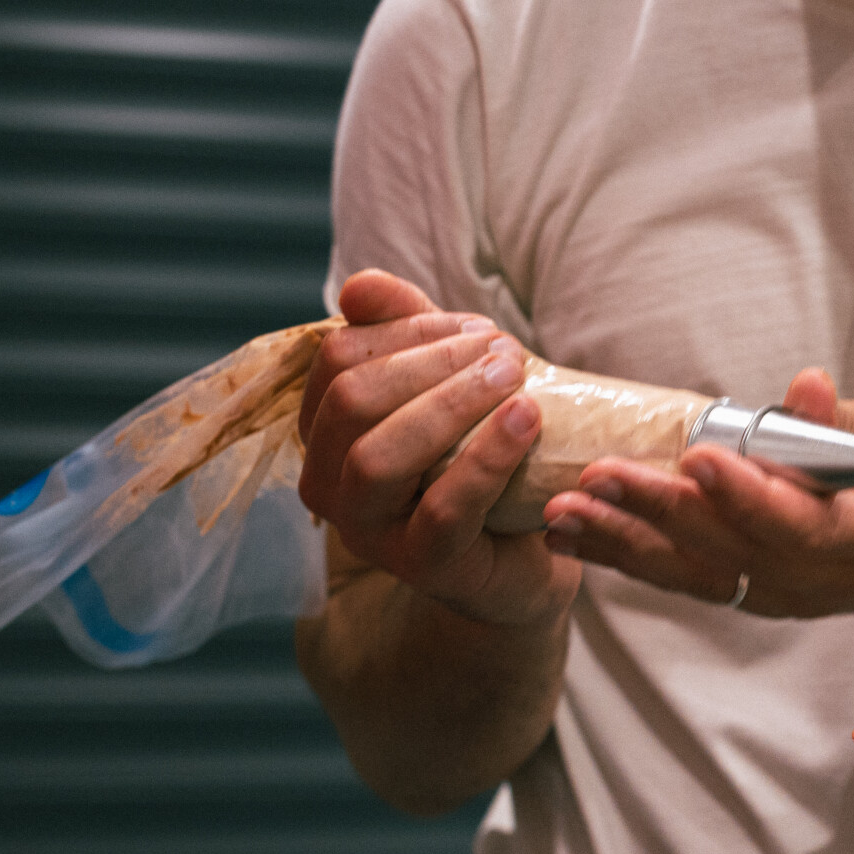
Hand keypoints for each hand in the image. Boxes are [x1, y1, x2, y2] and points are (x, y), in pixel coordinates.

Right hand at [298, 269, 576, 627]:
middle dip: (429, 363)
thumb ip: (410, 331)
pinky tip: (528, 419)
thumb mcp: (449, 384)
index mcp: (324, 430)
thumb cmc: (481, 457)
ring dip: (451, 406)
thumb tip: (361, 286)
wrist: (529, 549)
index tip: (479, 328)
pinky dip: (487, 458)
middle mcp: (328, 483)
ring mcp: (369, 531)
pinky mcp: (424, 566)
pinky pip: (444, 510)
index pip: (338, 359)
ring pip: (381, 458)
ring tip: (514, 379)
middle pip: (351, 402)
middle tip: (504, 351)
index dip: (407, 331)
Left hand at [538, 368, 853, 618]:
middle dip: (663, 513)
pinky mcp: (759, 597)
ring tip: (561, 512)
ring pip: (701, 575)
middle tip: (599, 475)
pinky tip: (575, 533)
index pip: (808, 525)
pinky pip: (690, 580)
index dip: (750, 497)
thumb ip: (848, 420)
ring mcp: (792, 596)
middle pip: (737, 552)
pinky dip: (630, 558)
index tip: (697, 457)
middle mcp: (830, 578)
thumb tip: (805, 385)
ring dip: (627, 543)